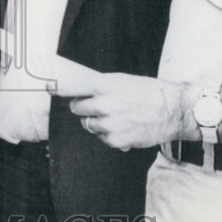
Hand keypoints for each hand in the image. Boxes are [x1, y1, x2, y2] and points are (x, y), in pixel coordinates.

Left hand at [48, 66, 188, 151]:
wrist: (174, 110)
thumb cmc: (149, 92)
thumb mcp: (124, 81)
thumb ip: (102, 86)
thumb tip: (81, 91)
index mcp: (107, 85)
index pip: (75, 85)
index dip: (59, 87)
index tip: (47, 87)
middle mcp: (106, 103)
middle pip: (77, 108)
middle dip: (84, 107)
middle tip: (98, 106)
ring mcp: (111, 123)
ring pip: (89, 124)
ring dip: (97, 122)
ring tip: (117, 117)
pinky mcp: (117, 140)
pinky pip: (103, 138)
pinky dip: (110, 135)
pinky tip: (125, 127)